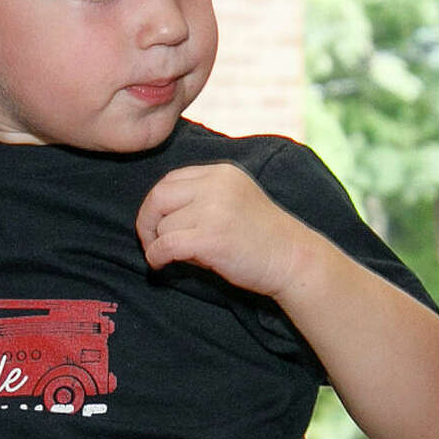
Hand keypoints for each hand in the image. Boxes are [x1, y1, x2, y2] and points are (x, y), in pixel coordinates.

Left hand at [135, 162, 317, 299]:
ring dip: (162, 245)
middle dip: (146, 222)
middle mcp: (216, 185)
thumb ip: (199, 199)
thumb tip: (153, 216)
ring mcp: (214, 209)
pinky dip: (156, 257)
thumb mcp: (231, 203)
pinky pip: (165, 245)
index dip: (156, 205)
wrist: (292, 259)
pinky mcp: (211, 237)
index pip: (170, 180)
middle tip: (151, 242)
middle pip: (158, 197)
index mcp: (221, 173)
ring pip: (163, 226)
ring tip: (183, 256)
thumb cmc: (259, 239)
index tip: (156, 225)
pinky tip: (163, 265)